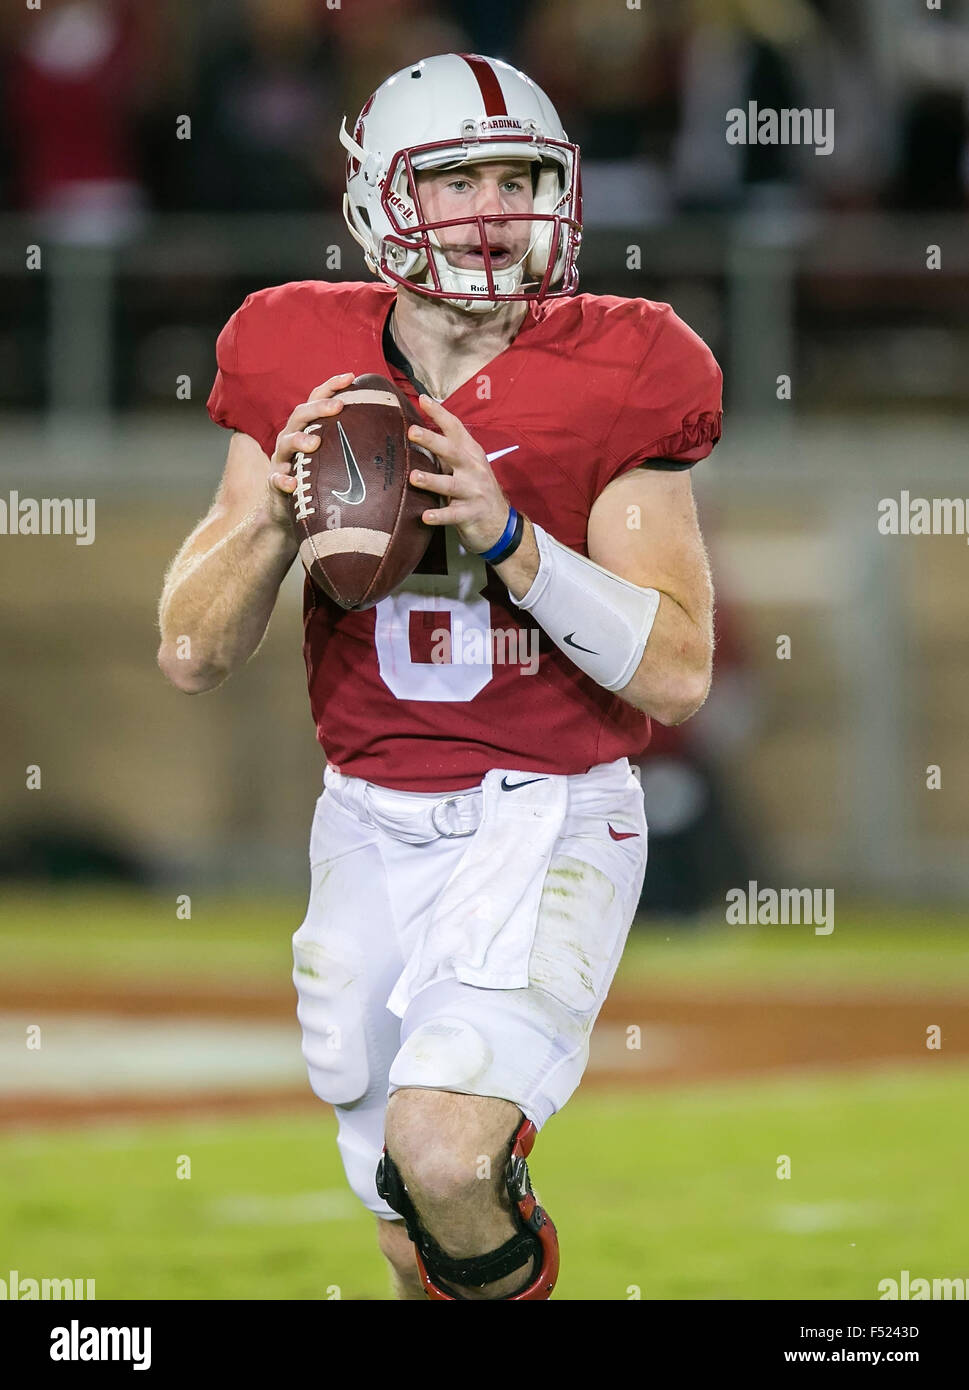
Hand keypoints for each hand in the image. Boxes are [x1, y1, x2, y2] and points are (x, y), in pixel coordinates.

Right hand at [266, 372, 355, 528]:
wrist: (289, 507)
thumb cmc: (320, 477)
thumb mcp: (335, 456)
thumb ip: (353, 442)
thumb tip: (396, 435)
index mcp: (308, 427)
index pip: (317, 399)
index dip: (331, 386)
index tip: (351, 377)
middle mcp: (292, 437)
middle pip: (301, 415)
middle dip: (319, 408)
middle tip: (338, 406)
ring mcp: (282, 459)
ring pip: (285, 443)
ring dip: (299, 440)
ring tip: (314, 444)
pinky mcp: (275, 482)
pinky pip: (276, 479)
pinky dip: (283, 480)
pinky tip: (292, 483)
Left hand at [407, 395, 511, 554]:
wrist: (500, 523)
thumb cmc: (475, 489)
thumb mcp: (467, 466)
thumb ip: (448, 451)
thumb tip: (418, 432)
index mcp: (471, 453)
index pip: (456, 429)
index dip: (440, 414)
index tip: (423, 400)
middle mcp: (473, 469)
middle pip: (452, 451)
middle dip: (432, 440)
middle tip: (411, 432)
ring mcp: (474, 492)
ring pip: (451, 485)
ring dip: (432, 481)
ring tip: (413, 477)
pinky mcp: (471, 513)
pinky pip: (453, 514)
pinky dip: (440, 515)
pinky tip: (425, 516)